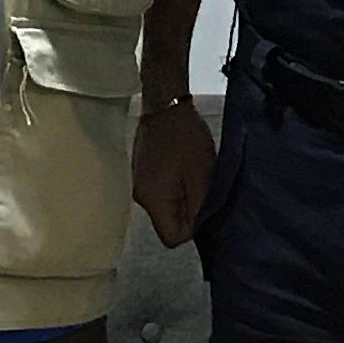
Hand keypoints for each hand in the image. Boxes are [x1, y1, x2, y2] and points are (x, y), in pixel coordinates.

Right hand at [132, 101, 215, 246]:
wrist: (165, 104)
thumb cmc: (186, 139)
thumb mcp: (202, 176)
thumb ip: (200, 208)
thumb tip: (198, 230)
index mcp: (154, 201)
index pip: (172, 238)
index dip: (192, 229)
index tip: (204, 207)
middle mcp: (141, 199)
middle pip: (167, 223)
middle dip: (188, 212)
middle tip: (202, 189)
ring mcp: (139, 186)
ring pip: (165, 207)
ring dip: (182, 198)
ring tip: (194, 176)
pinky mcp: (141, 174)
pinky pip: (161, 193)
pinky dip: (174, 187)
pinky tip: (182, 168)